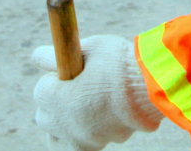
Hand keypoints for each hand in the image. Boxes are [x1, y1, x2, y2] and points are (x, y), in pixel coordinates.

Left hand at [32, 36, 161, 150]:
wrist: (152, 85)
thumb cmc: (120, 62)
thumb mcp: (90, 48)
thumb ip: (61, 55)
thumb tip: (38, 57)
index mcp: (60, 98)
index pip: (40, 91)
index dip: (52, 78)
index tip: (63, 69)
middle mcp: (68, 124)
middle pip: (43, 118)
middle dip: (53, 102)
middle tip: (70, 86)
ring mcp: (85, 137)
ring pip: (59, 138)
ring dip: (63, 123)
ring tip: (79, 105)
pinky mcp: (103, 143)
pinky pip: (83, 143)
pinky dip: (84, 133)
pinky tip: (95, 116)